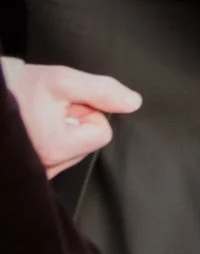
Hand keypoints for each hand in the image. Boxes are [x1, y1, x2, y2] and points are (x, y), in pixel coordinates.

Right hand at [4, 59, 140, 175]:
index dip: (88, 111)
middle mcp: (45, 167)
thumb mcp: (62, 80)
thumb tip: (133, 102)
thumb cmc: (12, 88)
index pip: (101, 133)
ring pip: (69, 150)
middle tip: (46, 109)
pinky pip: (52, 157)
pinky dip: (46, 140)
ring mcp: (34, 172)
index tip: (65, 103)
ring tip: (35, 117)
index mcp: (57, 148)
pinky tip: (30, 128)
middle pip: (85, 143)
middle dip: (73, 121)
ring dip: (59, 130)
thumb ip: (102, 91)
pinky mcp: (25, 172)